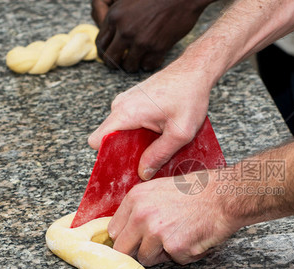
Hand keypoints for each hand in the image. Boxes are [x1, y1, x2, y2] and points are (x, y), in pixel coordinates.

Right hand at [88, 64, 210, 179]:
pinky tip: (160, 134)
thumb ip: (160, 155)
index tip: (124, 168)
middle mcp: (121, 105)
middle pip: (110, 139)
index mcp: (126, 112)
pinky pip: (130, 123)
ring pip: (122, 132)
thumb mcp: (180, 133)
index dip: (108, 157)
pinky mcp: (134, 101)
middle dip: (126, 153)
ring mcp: (126, 101)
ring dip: (137, 143)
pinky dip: (142, 132)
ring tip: (159, 145)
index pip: (97, 141)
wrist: (196, 70)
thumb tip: (143, 173)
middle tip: (149, 161)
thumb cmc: (190, 96)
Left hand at [95, 0, 211, 71]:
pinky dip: (149, 64)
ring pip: (129, 65)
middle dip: (115, 64)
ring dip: (133, 65)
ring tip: (138, 60)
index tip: (110, 56)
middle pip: (111, 58)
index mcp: (115, 16)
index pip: (101, 43)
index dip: (104, 53)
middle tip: (122, 63)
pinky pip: (148, 65)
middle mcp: (125, 30)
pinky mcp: (158, 48)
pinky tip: (151, 57)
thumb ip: (117, 17)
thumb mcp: (129, 0)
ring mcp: (141, 40)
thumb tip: (114, 36)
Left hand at [108, 172, 237, 265]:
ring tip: (181, 236)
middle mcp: (141, 215)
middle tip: (156, 246)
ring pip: (146, 259)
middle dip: (138, 250)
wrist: (225, 195)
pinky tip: (195, 238)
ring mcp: (156, 232)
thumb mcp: (162, 189)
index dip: (126, 238)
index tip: (133, 242)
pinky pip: (173, 261)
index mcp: (136, 198)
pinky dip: (185, 255)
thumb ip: (143, 207)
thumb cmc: (200, 189)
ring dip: (163, 254)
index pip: (114, 230)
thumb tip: (130, 228)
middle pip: (122, 249)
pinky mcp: (174, 247)